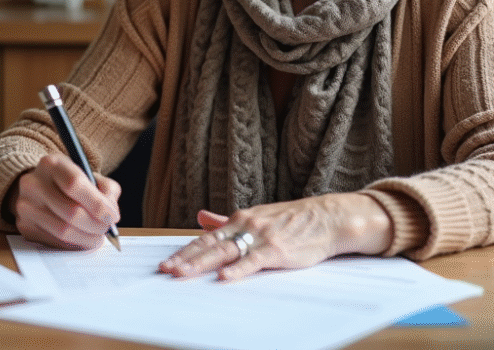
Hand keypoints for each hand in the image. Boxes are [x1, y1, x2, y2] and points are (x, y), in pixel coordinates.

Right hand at [7, 153, 120, 249]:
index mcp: (51, 164)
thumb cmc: (69, 182)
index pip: (75, 184)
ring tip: (97, 237)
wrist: (38, 188)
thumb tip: (110, 214)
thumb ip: (106, 189)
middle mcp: (33, 183)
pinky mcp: (24, 226)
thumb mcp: (89, 174)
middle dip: (96, 225)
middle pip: (71, 212)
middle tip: (106, 229)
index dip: (97, 203)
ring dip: (87, 238)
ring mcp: (26, 206)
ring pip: (63, 231)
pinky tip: (82, 239)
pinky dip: (73, 245)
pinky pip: (54, 242)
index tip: (111, 215)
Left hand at [157, 193, 392, 280]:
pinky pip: (254, 260)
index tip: (168, 263)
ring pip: (226, 252)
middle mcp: (246, 225)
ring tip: (184, 274)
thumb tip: (202, 218)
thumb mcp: (256, 216)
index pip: (206, 238)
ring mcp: (261, 237)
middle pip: (210, 245)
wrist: (327, 217)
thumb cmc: (292, 221)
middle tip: (166, 271)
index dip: (186, 251)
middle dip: (187, 259)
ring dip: (203, 264)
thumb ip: (226, 221)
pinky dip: (238, 269)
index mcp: (239, 219)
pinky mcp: (278, 250)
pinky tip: (224, 277)